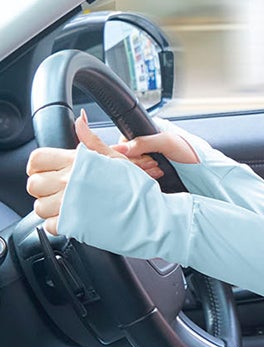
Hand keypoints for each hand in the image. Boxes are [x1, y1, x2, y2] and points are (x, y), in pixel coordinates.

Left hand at [26, 109, 123, 233]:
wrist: (147, 213)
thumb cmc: (134, 186)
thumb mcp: (114, 157)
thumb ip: (91, 140)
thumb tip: (80, 120)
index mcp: (78, 162)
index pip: (37, 160)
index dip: (38, 166)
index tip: (47, 171)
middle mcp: (70, 182)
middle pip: (34, 185)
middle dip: (43, 188)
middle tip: (58, 190)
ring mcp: (70, 205)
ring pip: (39, 208)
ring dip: (50, 208)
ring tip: (67, 206)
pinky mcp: (73, 225)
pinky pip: (50, 226)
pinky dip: (59, 224)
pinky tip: (73, 218)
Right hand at [112, 126, 198, 172]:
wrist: (206, 170)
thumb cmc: (193, 152)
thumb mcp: (167, 143)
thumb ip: (143, 143)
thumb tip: (119, 148)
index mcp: (150, 129)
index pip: (125, 140)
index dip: (129, 151)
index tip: (143, 157)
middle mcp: (149, 141)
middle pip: (128, 155)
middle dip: (140, 162)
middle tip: (154, 164)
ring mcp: (151, 155)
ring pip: (134, 166)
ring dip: (144, 170)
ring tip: (159, 169)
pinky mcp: (153, 168)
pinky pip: (141, 174)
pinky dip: (148, 176)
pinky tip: (159, 174)